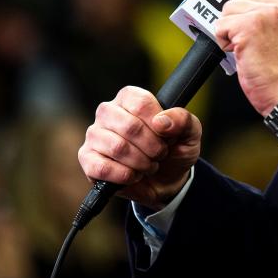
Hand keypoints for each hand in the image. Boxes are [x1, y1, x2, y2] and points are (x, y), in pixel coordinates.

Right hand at [78, 86, 200, 209]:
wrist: (167, 180)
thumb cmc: (175, 149)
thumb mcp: (190, 133)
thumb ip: (183, 120)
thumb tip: (161, 122)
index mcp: (130, 98)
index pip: (141, 103)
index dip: (159, 124)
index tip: (168, 137)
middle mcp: (108, 112)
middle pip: (129, 126)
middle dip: (152, 147)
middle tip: (160, 154)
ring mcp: (95, 135)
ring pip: (117, 147)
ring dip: (141, 162)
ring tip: (148, 165)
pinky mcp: (87, 159)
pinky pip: (101, 168)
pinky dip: (124, 175)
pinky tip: (133, 175)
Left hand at [214, 0, 277, 116]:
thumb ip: (274, 12)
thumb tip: (241, 4)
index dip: (250, 8)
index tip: (255, 28)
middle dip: (239, 19)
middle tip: (252, 42)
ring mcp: (269, 13)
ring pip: (229, 8)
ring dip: (231, 30)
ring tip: (248, 48)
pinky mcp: (250, 26)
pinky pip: (221, 25)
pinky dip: (223, 41)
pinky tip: (240, 52)